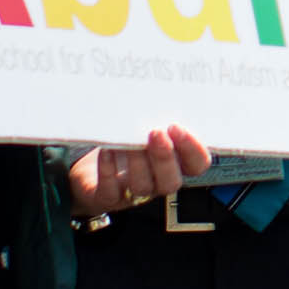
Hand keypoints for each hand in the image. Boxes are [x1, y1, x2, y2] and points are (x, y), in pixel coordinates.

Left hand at [68, 124, 212, 217]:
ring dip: (137, 163)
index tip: (177, 127)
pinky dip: (109, 172)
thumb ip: (159, 118)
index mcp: (175, 165)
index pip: (197, 165)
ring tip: (127, 141)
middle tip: (155, 133)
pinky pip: (110, 192)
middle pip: (171, 181)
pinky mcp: (107, 198)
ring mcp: (133, 194)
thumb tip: (164, 91)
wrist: (91, 169)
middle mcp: (157, 182)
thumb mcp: (145, 128)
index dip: (193, 150)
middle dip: (164, 157)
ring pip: (142, 186)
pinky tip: (107, 152)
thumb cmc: (126, 142)